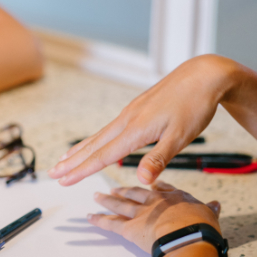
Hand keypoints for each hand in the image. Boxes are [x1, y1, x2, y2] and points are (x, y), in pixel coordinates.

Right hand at [48, 54, 240, 185]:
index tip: (63, 180)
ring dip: (81, 149)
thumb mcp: (181, 136)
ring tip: (64, 159)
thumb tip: (141, 181)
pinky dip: (96, 138)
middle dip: (72, 161)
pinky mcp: (137, 108)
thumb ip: (158, 159)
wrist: (204, 75)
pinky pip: (109, 128)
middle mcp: (127, 120)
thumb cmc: (195, 105)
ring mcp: (131, 112)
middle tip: (52, 173)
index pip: (102, 155)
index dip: (81, 170)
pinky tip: (96, 141)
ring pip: (100, 135)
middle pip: (94, 145)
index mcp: (136, 129)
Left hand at [89, 181, 220, 253]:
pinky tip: (89, 217)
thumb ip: (210, 210)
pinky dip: (99, 221)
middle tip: (114, 188)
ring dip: (107, 201)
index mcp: (175, 197)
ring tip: (97, 197)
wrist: (188, 237)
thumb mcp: (209, 215)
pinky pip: (110, 224)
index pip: (162, 189)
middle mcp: (155, 202)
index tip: (149, 183)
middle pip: (136, 193)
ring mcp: (140, 214)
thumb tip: (216, 205)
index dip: (154, 186)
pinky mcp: (129, 229)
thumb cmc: (201, 228)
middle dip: (124, 191)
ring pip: (120, 205)